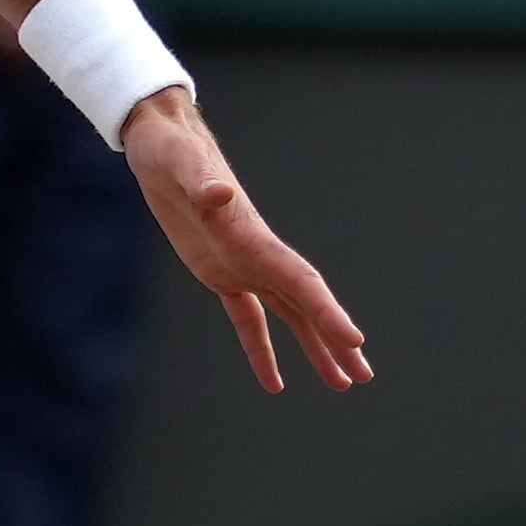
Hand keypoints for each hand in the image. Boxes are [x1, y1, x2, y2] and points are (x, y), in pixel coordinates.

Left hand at [119, 89, 371, 396]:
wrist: (161, 141)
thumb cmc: (170, 148)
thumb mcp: (178, 162)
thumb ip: (199, 180)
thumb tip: (218, 194)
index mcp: (253, 236)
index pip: (301, 281)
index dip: (328, 311)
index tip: (355, 341)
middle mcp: (257, 253)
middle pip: (306, 305)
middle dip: (334, 341)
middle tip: (364, 377)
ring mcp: (241, 263)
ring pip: (288, 315)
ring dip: (313, 349)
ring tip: (340, 383)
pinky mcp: (218, 271)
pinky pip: (247, 318)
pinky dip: (261, 349)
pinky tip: (273, 382)